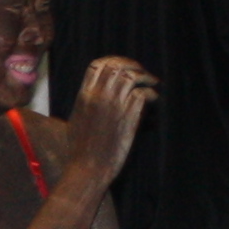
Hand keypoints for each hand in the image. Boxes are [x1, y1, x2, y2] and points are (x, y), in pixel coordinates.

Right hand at [69, 57, 157, 178]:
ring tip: (152, 81)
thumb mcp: (75, 121)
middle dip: (132, 65)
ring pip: (132, 76)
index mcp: (84, 95)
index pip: (98, 65)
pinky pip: (142, 93)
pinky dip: (150, 92)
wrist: (87, 168)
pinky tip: (153, 99)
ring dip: (145, 76)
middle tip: (142, 72)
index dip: (112, 61)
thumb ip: (85, 105)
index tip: (123, 66)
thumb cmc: (79, 151)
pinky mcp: (128, 117)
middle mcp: (99, 96)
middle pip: (117, 65)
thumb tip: (91, 98)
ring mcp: (114, 105)